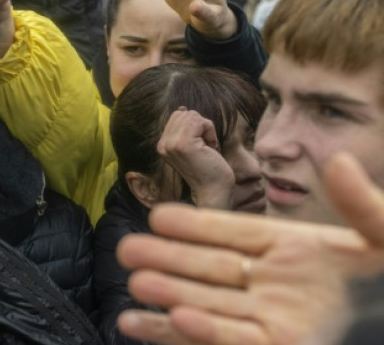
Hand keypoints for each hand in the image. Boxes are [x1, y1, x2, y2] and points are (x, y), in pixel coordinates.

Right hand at [115, 153, 383, 344]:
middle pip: (211, 269)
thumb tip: (338, 160)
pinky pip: (229, 342)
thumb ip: (362, 206)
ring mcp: (274, 322)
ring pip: (211, 306)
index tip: (159, 216)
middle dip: (167, 260)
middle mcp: (278, 285)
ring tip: (134, 288)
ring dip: (171, 298)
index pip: (236, 232)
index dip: (197, 225)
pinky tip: (164, 323)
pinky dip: (196, 335)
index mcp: (299, 251)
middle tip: (126, 250)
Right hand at [157, 108, 233, 208]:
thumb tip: (182, 108)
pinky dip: (210, 131)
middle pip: (183, 113)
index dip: (194, 126)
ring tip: (207, 148)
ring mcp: (171, 144)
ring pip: (192, 116)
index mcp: (162, 145)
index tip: (200, 145)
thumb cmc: (208, 169)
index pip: (177, 116)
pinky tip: (211, 148)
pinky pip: (200, 122)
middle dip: (200, 125)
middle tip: (205, 147)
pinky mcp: (184, 144)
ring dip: (206, 129)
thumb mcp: (192, 146)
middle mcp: (163, 144)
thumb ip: (184, 129)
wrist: (213, 191)